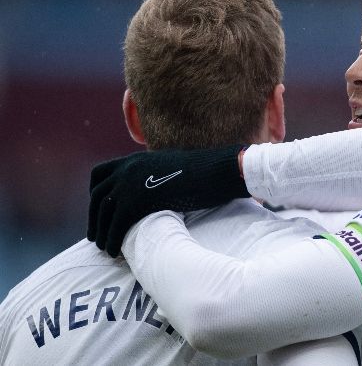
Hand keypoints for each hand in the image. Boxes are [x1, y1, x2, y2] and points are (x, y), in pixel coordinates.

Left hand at [88, 145, 248, 255]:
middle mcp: (126, 170)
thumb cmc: (204, 171)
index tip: (99, 210)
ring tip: (106, 249)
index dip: (95, 194)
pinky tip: (116, 252)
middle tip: (97, 236)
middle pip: (97, 197)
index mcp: (133, 160)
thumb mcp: (171, 165)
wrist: (215, 171)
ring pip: (103, 214)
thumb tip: (157, 184)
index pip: (99, 175)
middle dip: (94, 219)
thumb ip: (156, 173)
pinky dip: (112, 240)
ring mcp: (129, 185)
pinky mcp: (137, 202)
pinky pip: (116, 225)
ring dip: (101, 234)